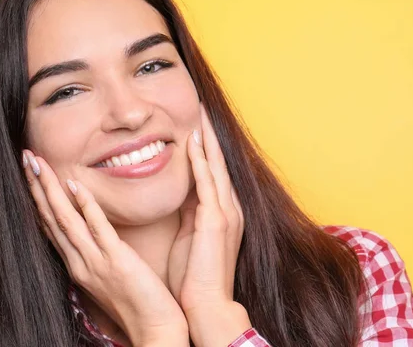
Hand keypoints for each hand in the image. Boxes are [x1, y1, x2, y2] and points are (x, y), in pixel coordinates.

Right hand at [22, 153, 188, 345]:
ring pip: (66, 220)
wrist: (154, 330)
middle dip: (37, 186)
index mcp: (78, 264)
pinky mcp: (116, 262)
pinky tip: (75, 185)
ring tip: (38, 163)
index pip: (52, 225)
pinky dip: (85, 206)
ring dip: (50, 189)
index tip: (32, 172)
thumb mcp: (109, 274)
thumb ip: (99, 252)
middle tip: (26, 157)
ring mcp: (95, 262)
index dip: (39, 197)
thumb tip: (94, 231)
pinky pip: (98, 229)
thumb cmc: (136, 302)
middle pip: (51, 218)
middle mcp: (80, 262)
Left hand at [167, 104, 249, 345]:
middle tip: (201, 107)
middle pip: (218, 162)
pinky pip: (206, 183)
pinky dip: (200, 160)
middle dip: (210, 134)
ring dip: (207, 139)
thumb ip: (190, 213)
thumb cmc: (195, 276)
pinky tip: (192, 140)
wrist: (207, 305)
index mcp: (222, 213)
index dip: (207, 147)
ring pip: (215, 166)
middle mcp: (229, 208)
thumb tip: (182, 194)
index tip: (197, 124)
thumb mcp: (191, 237)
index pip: (214, 171)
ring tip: (199, 113)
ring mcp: (225, 213)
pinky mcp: (215, 221)